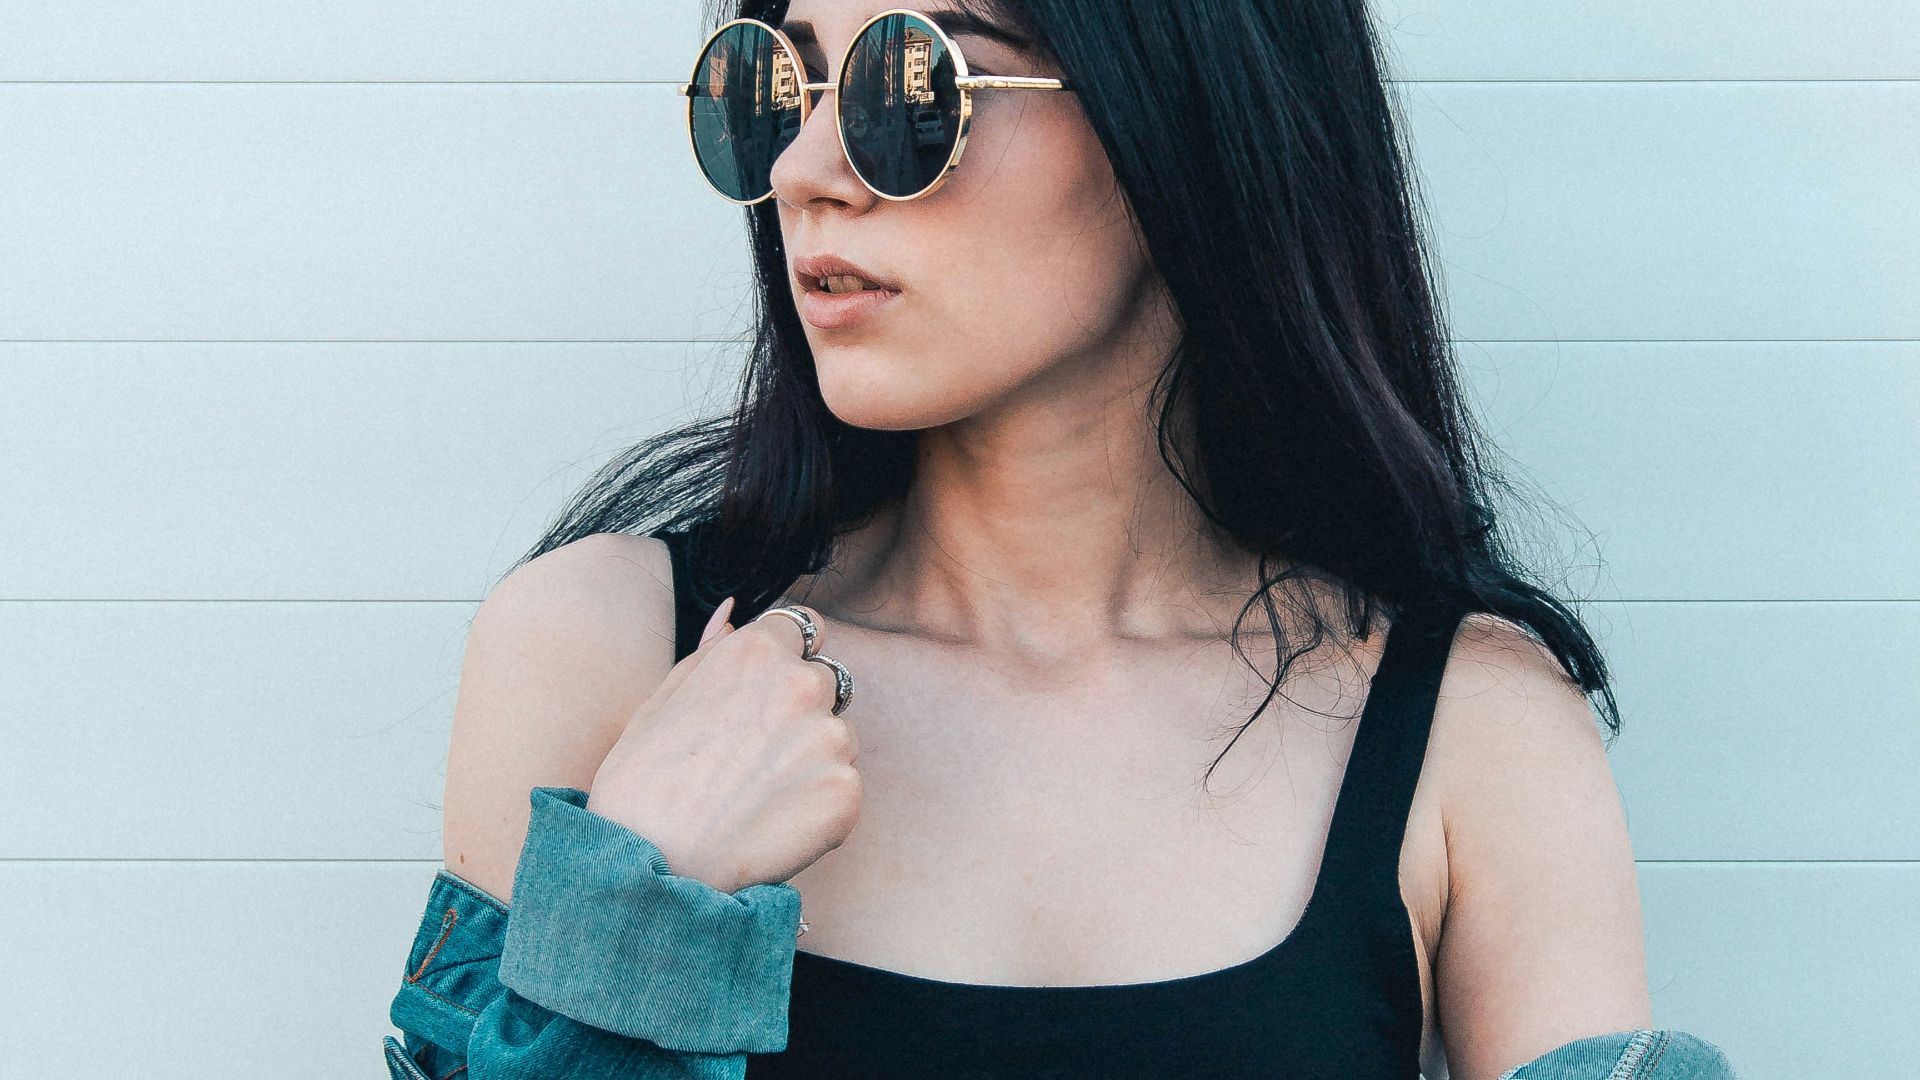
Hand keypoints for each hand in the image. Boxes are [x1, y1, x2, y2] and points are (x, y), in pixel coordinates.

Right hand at [587, 597, 862, 894]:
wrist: (648, 869)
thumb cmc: (641, 785)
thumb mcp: (661, 702)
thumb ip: (710, 651)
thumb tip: (733, 611)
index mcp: (756, 652)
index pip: (805, 628)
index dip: (784, 660)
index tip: (760, 696)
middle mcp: (801, 685)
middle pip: (826, 681)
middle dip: (799, 710)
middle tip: (748, 759)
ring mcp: (829, 739)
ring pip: (838, 736)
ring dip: (812, 758)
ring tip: (756, 796)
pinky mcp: (845, 793)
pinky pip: (843, 788)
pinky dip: (818, 806)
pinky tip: (772, 825)